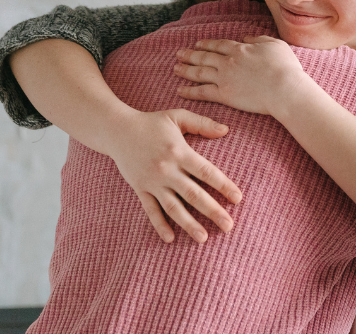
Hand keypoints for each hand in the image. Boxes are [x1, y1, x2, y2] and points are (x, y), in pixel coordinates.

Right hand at [105, 108, 242, 243]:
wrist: (117, 130)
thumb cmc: (151, 122)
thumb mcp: (177, 116)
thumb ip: (203, 124)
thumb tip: (226, 130)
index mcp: (180, 152)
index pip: (206, 172)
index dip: (224, 186)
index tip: (238, 199)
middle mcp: (167, 170)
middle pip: (194, 194)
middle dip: (213, 211)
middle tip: (229, 226)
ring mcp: (152, 182)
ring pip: (173, 207)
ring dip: (189, 224)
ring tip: (204, 238)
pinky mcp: (140, 189)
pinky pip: (150, 210)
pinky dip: (160, 225)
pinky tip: (170, 239)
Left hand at [173, 36, 308, 115]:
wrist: (284, 88)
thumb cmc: (285, 67)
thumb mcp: (275, 44)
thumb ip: (259, 39)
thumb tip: (247, 37)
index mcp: (240, 49)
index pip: (219, 45)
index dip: (207, 44)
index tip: (198, 44)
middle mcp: (228, 62)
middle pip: (204, 57)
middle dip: (190, 55)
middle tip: (179, 54)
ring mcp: (224, 78)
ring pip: (199, 72)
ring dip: (186, 70)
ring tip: (175, 69)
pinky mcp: (224, 95)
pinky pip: (202, 92)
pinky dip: (190, 91)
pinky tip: (180, 89)